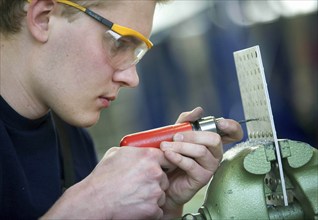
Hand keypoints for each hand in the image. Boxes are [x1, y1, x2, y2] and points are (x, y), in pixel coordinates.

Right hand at [41, 147, 170, 218]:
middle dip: (155, 182)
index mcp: (148, 156)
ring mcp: (155, 192)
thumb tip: (139, 149)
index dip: (163, 164)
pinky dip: (149, 210)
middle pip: (164, 177)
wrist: (94, 200)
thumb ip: (133, 151)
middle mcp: (155, 172)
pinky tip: (135, 206)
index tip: (160, 168)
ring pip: (161, 194)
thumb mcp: (116, 154)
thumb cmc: (102, 177)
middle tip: (140, 185)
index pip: (167, 158)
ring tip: (134, 196)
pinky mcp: (152, 209)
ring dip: (152, 196)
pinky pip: (157, 209)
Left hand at [159, 107, 242, 218]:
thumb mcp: (177, 134)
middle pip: (214, 139)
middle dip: (193, 135)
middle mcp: (215, 153)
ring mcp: (210, 166)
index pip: (233, 133)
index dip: (232, 126)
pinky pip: (191, 165)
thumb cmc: (172, 155)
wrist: (163, 178)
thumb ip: (186, 121)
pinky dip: (177, 157)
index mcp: (212, 142)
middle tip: (175, 136)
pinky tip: (168, 155)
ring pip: (201, 151)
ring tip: (165, 146)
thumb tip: (199, 110)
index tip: (220, 123)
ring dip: (181, 146)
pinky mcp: (202, 178)